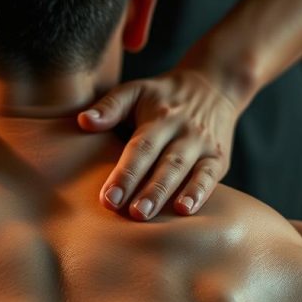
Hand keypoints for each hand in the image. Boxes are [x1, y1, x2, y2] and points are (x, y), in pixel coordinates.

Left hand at [78, 69, 240, 220]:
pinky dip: (199, 193)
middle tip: (131, 215)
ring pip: (185, 171)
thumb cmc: (162, 96)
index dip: (124, 174)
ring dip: (167, 195)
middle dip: (147, 190)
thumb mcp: (136, 90)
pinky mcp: (218, 159)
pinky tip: (185, 210)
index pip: (140, 148)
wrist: (214, 86)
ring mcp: (203, 146)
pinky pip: (210, 177)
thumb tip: (83, 121)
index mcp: (159, 117)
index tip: (108, 199)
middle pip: (164, 163)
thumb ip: (110, 106)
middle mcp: (183, 131)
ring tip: (150, 215)